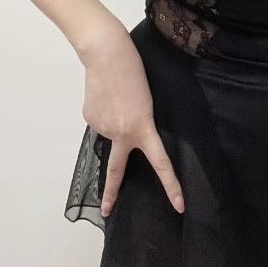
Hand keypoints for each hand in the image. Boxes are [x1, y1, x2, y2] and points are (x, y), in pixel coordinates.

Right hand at [81, 24, 184, 217]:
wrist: (107, 55)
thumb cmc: (134, 72)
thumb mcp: (146, 101)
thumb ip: (136, 123)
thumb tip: (116, 134)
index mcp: (142, 129)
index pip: (161, 163)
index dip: (171, 186)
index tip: (179, 206)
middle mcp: (121, 134)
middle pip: (116, 170)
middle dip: (110, 193)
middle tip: (106, 211)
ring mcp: (102, 127)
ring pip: (110, 132)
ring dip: (114, 120)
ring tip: (116, 97)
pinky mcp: (89, 118)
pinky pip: (100, 121)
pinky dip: (103, 113)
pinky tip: (105, 97)